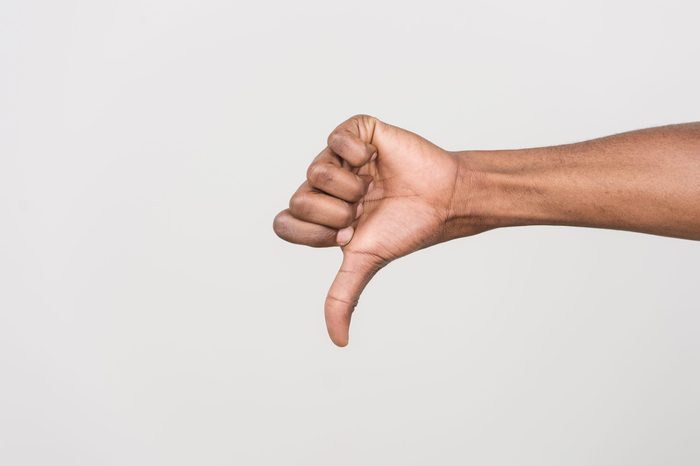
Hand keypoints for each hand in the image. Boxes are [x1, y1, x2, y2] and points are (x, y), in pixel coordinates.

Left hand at [273, 115, 483, 345]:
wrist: (444, 199)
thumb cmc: (406, 229)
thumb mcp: (365, 263)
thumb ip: (341, 297)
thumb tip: (338, 342)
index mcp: (319, 215)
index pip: (284, 224)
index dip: (314, 232)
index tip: (346, 233)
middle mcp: (323, 186)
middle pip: (298, 199)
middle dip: (337, 213)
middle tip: (364, 209)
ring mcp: (338, 158)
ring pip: (315, 171)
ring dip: (351, 187)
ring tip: (374, 187)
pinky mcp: (356, 132)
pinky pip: (336, 139)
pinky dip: (358, 155)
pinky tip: (376, 160)